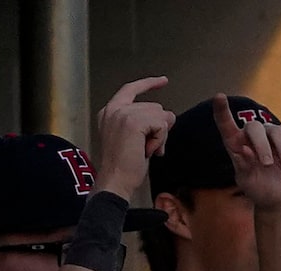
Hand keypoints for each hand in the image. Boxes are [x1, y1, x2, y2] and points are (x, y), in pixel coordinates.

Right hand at [93, 79, 172, 199]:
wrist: (116, 179)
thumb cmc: (126, 165)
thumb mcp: (138, 139)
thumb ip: (150, 123)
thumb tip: (170, 115)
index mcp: (110, 111)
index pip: (131, 89)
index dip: (149, 84)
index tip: (164, 80)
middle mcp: (113, 109)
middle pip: (155, 106)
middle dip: (160, 129)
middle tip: (148, 148)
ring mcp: (122, 113)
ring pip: (160, 115)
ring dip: (160, 136)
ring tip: (145, 149)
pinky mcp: (132, 122)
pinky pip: (161, 125)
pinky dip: (160, 140)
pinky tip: (148, 150)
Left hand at [218, 96, 280, 212]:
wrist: (280, 198)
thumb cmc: (259, 189)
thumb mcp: (247, 182)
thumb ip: (243, 167)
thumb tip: (245, 150)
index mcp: (235, 143)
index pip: (225, 123)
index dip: (221, 109)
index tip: (219, 97)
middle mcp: (252, 135)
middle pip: (254, 127)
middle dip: (261, 145)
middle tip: (267, 164)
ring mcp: (271, 134)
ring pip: (277, 131)